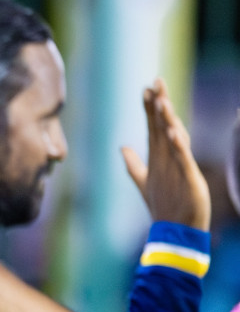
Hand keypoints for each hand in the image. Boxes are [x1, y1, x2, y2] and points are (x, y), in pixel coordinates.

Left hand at [120, 78, 210, 230]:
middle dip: (161, 104)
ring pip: (174, 138)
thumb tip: (121, 147)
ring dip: (168, 120)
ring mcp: (180, 166)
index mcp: (160, 156)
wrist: (179, 230)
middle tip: (157, 81)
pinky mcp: (189, 177)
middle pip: (164, 125)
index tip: (145, 89)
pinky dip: (179, 146)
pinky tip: (173, 133)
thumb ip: (133, 165)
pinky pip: (183, 159)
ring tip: (162, 101)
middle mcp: (170, 157)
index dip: (150, 108)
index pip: (154, 126)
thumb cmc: (166, 204)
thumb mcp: (145, 181)